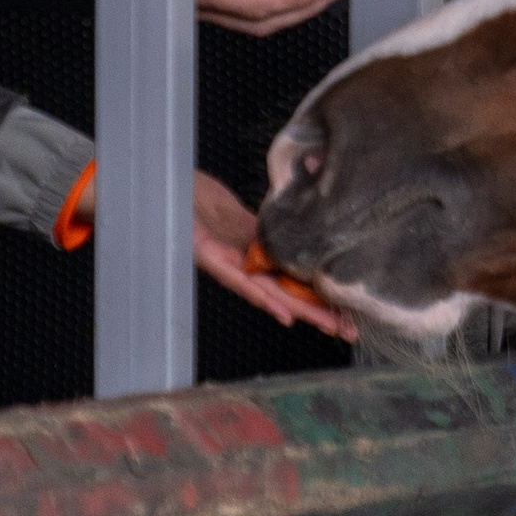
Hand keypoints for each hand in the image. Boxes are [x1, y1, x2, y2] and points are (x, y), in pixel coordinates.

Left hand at [192, 173, 352, 337]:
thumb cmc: (196, 196)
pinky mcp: (209, 258)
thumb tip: (298, 227)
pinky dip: (263, 298)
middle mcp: (243, 263)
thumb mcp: (238, 210)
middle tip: (350, 331)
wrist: (166, 184)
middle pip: (287, 293)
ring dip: (300, 313)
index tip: (346, 308)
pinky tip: (284, 313)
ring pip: (269, 294)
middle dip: (319, 312)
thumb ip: (263, 226)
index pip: (291, 278)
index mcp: (253, 251)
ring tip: (329, 327)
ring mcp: (227, 263)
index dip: (318, 294)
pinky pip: (240, 282)